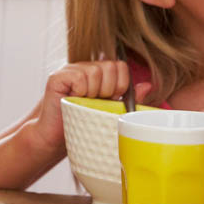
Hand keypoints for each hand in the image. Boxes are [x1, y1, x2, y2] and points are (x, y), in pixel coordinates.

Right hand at [24, 60, 144, 154]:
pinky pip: (79, 78)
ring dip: (93, 93)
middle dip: (109, 89)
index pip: (120, 66)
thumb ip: (128, 98)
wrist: (56, 138)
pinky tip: (72, 100)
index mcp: (99, 73)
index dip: (121, 84)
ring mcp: (70, 70)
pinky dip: (79, 92)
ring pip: (95, 71)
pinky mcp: (57, 77)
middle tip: (96, 102)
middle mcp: (84, 68)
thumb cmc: (83, 125)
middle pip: (109, 66)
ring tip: (84, 103)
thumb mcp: (111, 111)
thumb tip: (148, 86)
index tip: (112, 99)